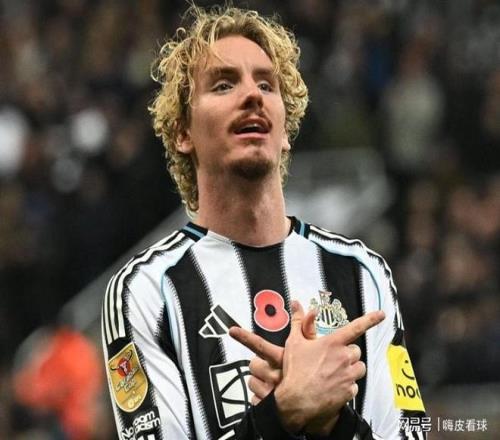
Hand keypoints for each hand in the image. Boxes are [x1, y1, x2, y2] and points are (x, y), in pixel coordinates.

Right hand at [230, 302, 384, 434]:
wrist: (296, 401)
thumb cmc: (295, 371)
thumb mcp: (294, 343)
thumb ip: (299, 322)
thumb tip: (296, 304)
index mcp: (332, 343)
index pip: (355, 327)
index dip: (370, 319)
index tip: (381, 314)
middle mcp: (344, 357)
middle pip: (356, 351)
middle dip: (347, 354)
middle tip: (332, 359)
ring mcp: (348, 375)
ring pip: (359, 368)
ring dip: (350, 369)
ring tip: (334, 373)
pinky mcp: (349, 391)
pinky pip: (354, 385)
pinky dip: (346, 386)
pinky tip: (333, 386)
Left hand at [243, 307, 316, 404]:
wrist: (325, 412)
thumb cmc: (321, 379)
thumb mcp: (317, 351)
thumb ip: (306, 328)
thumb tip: (304, 307)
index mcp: (284, 359)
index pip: (260, 345)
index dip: (245, 337)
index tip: (233, 330)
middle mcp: (276, 375)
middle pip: (253, 365)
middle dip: (259, 366)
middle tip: (271, 369)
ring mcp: (271, 393)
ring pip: (253, 383)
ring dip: (262, 384)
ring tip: (276, 386)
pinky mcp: (267, 408)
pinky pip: (255, 401)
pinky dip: (263, 400)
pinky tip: (275, 399)